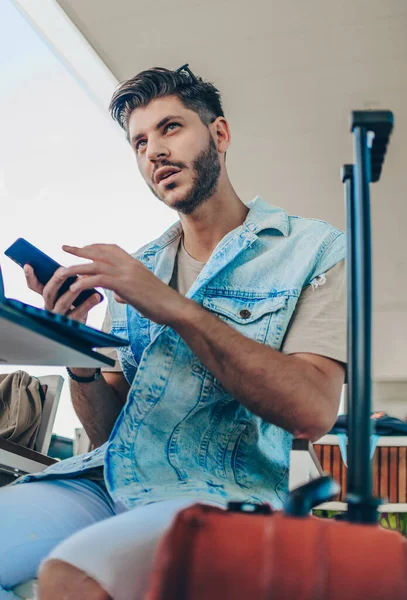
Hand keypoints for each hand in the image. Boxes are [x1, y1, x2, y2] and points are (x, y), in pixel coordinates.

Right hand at [23, 264, 101, 323]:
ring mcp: (59, 316)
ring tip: (83, 279)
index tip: (28, 265)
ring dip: (73, 290)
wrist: (81, 328)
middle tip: (64, 270)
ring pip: (63, 302)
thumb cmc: (75, 305)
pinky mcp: (71, 324)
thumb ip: (68, 283)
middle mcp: (50, 307)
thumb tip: (77, 269)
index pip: (34, 286)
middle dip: (56, 280)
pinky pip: (78, 313)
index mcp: (48, 297)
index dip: (30, 277)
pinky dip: (88, 303)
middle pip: (48, 292)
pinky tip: (96, 295)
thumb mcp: (68, 293)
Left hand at [61, 243, 189, 325]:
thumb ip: (126, 291)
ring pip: (95, 265)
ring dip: (76, 268)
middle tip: (65, 249)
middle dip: (80, 250)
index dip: (95, 247)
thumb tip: (117, 296)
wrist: (174, 307)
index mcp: (134, 264)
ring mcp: (127, 273)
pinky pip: (99, 280)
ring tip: (62, 272)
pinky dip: (84, 283)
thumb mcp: (140, 293)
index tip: (82, 248)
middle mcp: (129, 264)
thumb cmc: (160, 304)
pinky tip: (74, 288)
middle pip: (100, 253)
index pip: (111, 249)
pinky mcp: (125, 285)